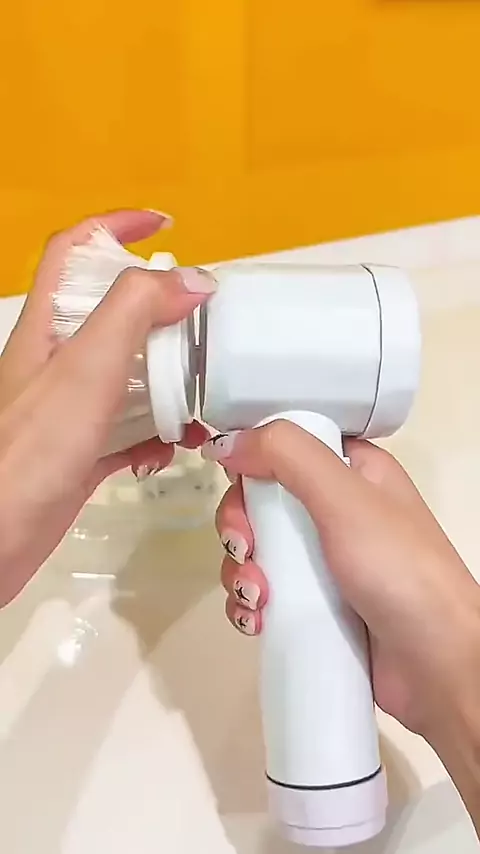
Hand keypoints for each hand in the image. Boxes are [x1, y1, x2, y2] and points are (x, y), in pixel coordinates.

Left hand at [0, 209, 215, 606]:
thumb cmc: (33, 449)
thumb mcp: (87, 368)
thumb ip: (135, 313)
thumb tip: (192, 280)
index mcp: (49, 326)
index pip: (74, 251)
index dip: (115, 225)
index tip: (168, 225)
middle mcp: (57, 361)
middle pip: (112, 313)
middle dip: (161, 313)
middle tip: (203, 328)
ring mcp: (69, 410)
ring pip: (128, 376)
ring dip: (167, 382)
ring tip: (201, 398)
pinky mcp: (81, 453)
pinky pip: (128, 432)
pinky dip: (155, 436)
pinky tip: (172, 452)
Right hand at [204, 422, 479, 740]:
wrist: (437, 665)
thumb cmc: (399, 570)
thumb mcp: (346, 497)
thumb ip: (287, 456)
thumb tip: (226, 442)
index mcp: (353, 470)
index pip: (287, 446)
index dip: (254, 460)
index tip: (236, 484)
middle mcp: (337, 510)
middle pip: (261, 501)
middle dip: (240, 527)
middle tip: (246, 550)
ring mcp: (325, 561)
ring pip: (256, 551)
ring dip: (241, 572)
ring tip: (258, 598)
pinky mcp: (314, 605)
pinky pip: (263, 594)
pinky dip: (249, 605)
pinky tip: (257, 620)